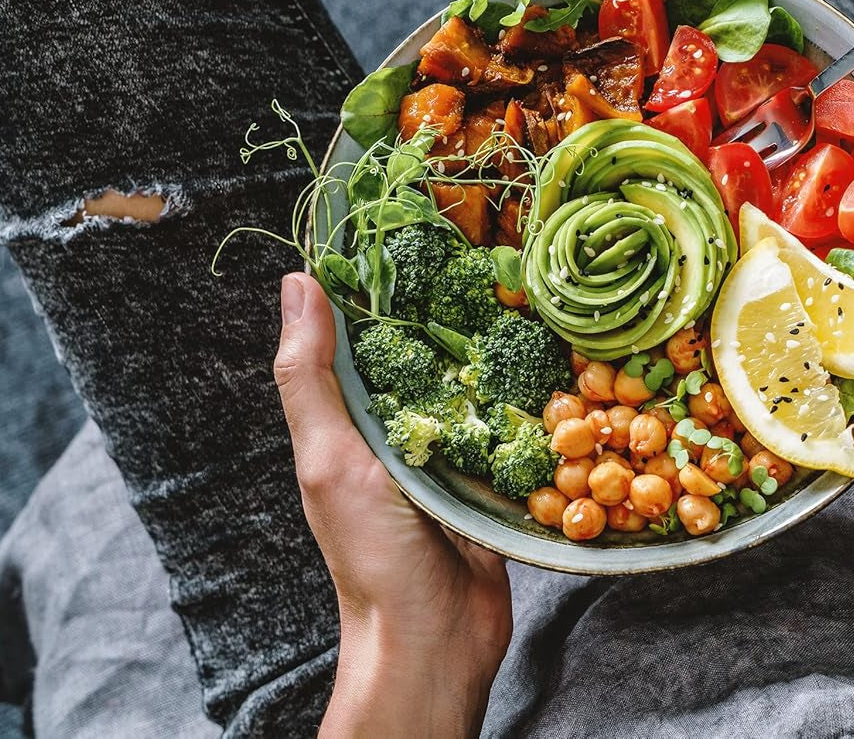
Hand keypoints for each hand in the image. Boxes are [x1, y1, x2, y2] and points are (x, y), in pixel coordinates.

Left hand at [274, 273, 510, 736]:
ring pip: (474, 376)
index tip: (405, 212)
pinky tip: (556, 351)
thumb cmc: (371, 556)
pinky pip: (514, 420)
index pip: (360, 330)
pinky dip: (531, 391)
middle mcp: (400, 425)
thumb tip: (297, 285)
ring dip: (497, 341)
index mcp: (351, 416)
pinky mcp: (499, 471)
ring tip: (529, 277)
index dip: (377, 278)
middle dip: (449, 300)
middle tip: (487, 233)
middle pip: (425, 347)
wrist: (435, 641)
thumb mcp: (329, 460)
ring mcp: (452, 447)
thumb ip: (310, 378)